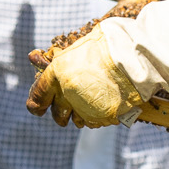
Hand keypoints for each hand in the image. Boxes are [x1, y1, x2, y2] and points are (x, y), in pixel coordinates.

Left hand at [25, 23, 147, 127]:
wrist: (133, 55)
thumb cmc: (106, 45)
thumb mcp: (76, 48)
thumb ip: (59, 61)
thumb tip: (35, 57)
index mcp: (57, 73)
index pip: (37, 96)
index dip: (35, 105)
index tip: (36, 108)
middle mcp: (67, 93)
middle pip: (57, 115)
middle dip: (60, 113)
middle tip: (67, 106)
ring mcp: (85, 107)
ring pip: (76, 121)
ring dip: (80, 115)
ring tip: (89, 102)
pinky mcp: (102, 117)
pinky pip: (94, 122)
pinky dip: (96, 116)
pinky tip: (103, 104)